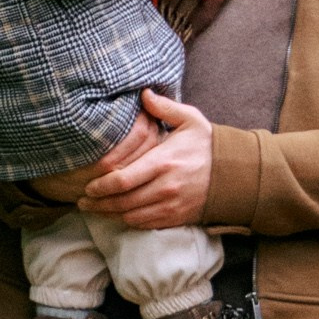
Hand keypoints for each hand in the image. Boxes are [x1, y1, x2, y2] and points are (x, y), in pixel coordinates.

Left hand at [77, 88, 214, 224]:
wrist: (234, 175)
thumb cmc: (207, 145)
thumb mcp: (190, 120)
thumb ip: (164, 108)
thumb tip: (143, 93)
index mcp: (164, 162)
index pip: (123, 180)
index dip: (101, 186)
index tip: (88, 187)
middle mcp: (165, 187)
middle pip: (122, 202)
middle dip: (99, 204)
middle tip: (83, 202)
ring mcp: (170, 205)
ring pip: (131, 216)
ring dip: (110, 215)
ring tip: (96, 209)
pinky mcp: (175, 218)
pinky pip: (145, 225)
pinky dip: (129, 222)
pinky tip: (119, 215)